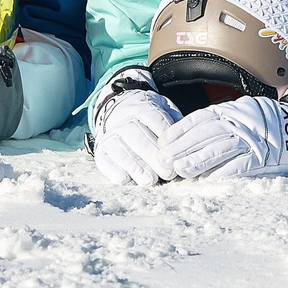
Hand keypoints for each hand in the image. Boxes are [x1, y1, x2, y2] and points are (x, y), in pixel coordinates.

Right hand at [86, 69, 181, 185]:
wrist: (116, 110)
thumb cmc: (148, 115)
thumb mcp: (163, 108)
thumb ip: (175, 119)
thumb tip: (186, 137)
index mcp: (142, 107)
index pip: (155, 120)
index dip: (166, 139)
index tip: (176, 155)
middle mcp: (123, 120)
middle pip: (138, 138)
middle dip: (153, 157)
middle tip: (168, 173)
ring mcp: (110, 135)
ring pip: (121, 150)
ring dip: (136, 167)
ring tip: (150, 180)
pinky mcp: (101, 151)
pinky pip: (104, 161)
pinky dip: (114, 171)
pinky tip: (126, 179)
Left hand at [158, 90, 287, 179]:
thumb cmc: (264, 122)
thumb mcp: (239, 113)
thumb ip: (217, 122)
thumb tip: (187, 139)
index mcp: (230, 111)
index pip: (198, 120)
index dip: (178, 132)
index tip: (162, 143)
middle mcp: (238, 123)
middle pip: (203, 135)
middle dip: (181, 149)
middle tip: (163, 161)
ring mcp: (251, 140)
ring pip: (218, 150)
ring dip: (196, 161)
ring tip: (179, 170)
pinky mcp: (263, 157)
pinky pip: (239, 166)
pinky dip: (222, 172)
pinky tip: (207, 179)